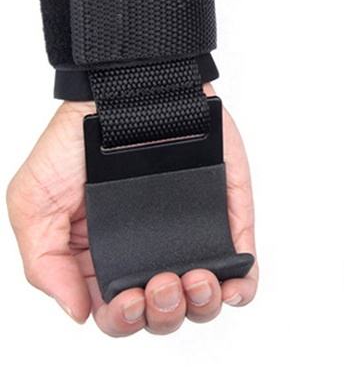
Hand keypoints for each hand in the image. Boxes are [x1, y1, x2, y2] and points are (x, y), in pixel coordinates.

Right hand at [7, 84, 257, 335]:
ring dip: (203, 304)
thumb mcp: (33, 201)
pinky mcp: (226, 217)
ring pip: (206, 299)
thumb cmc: (77, 144)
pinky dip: (242, 285)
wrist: (126, 90)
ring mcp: (190, 237)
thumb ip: (45, 262)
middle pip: (165, 314)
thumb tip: (78, 311)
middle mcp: (148, 254)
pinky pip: (243, 265)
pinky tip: (230, 282)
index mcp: (104, 259)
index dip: (125, 319)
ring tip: (194, 278)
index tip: (127, 297)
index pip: (119, 314)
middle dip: (164, 312)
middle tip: (161, 284)